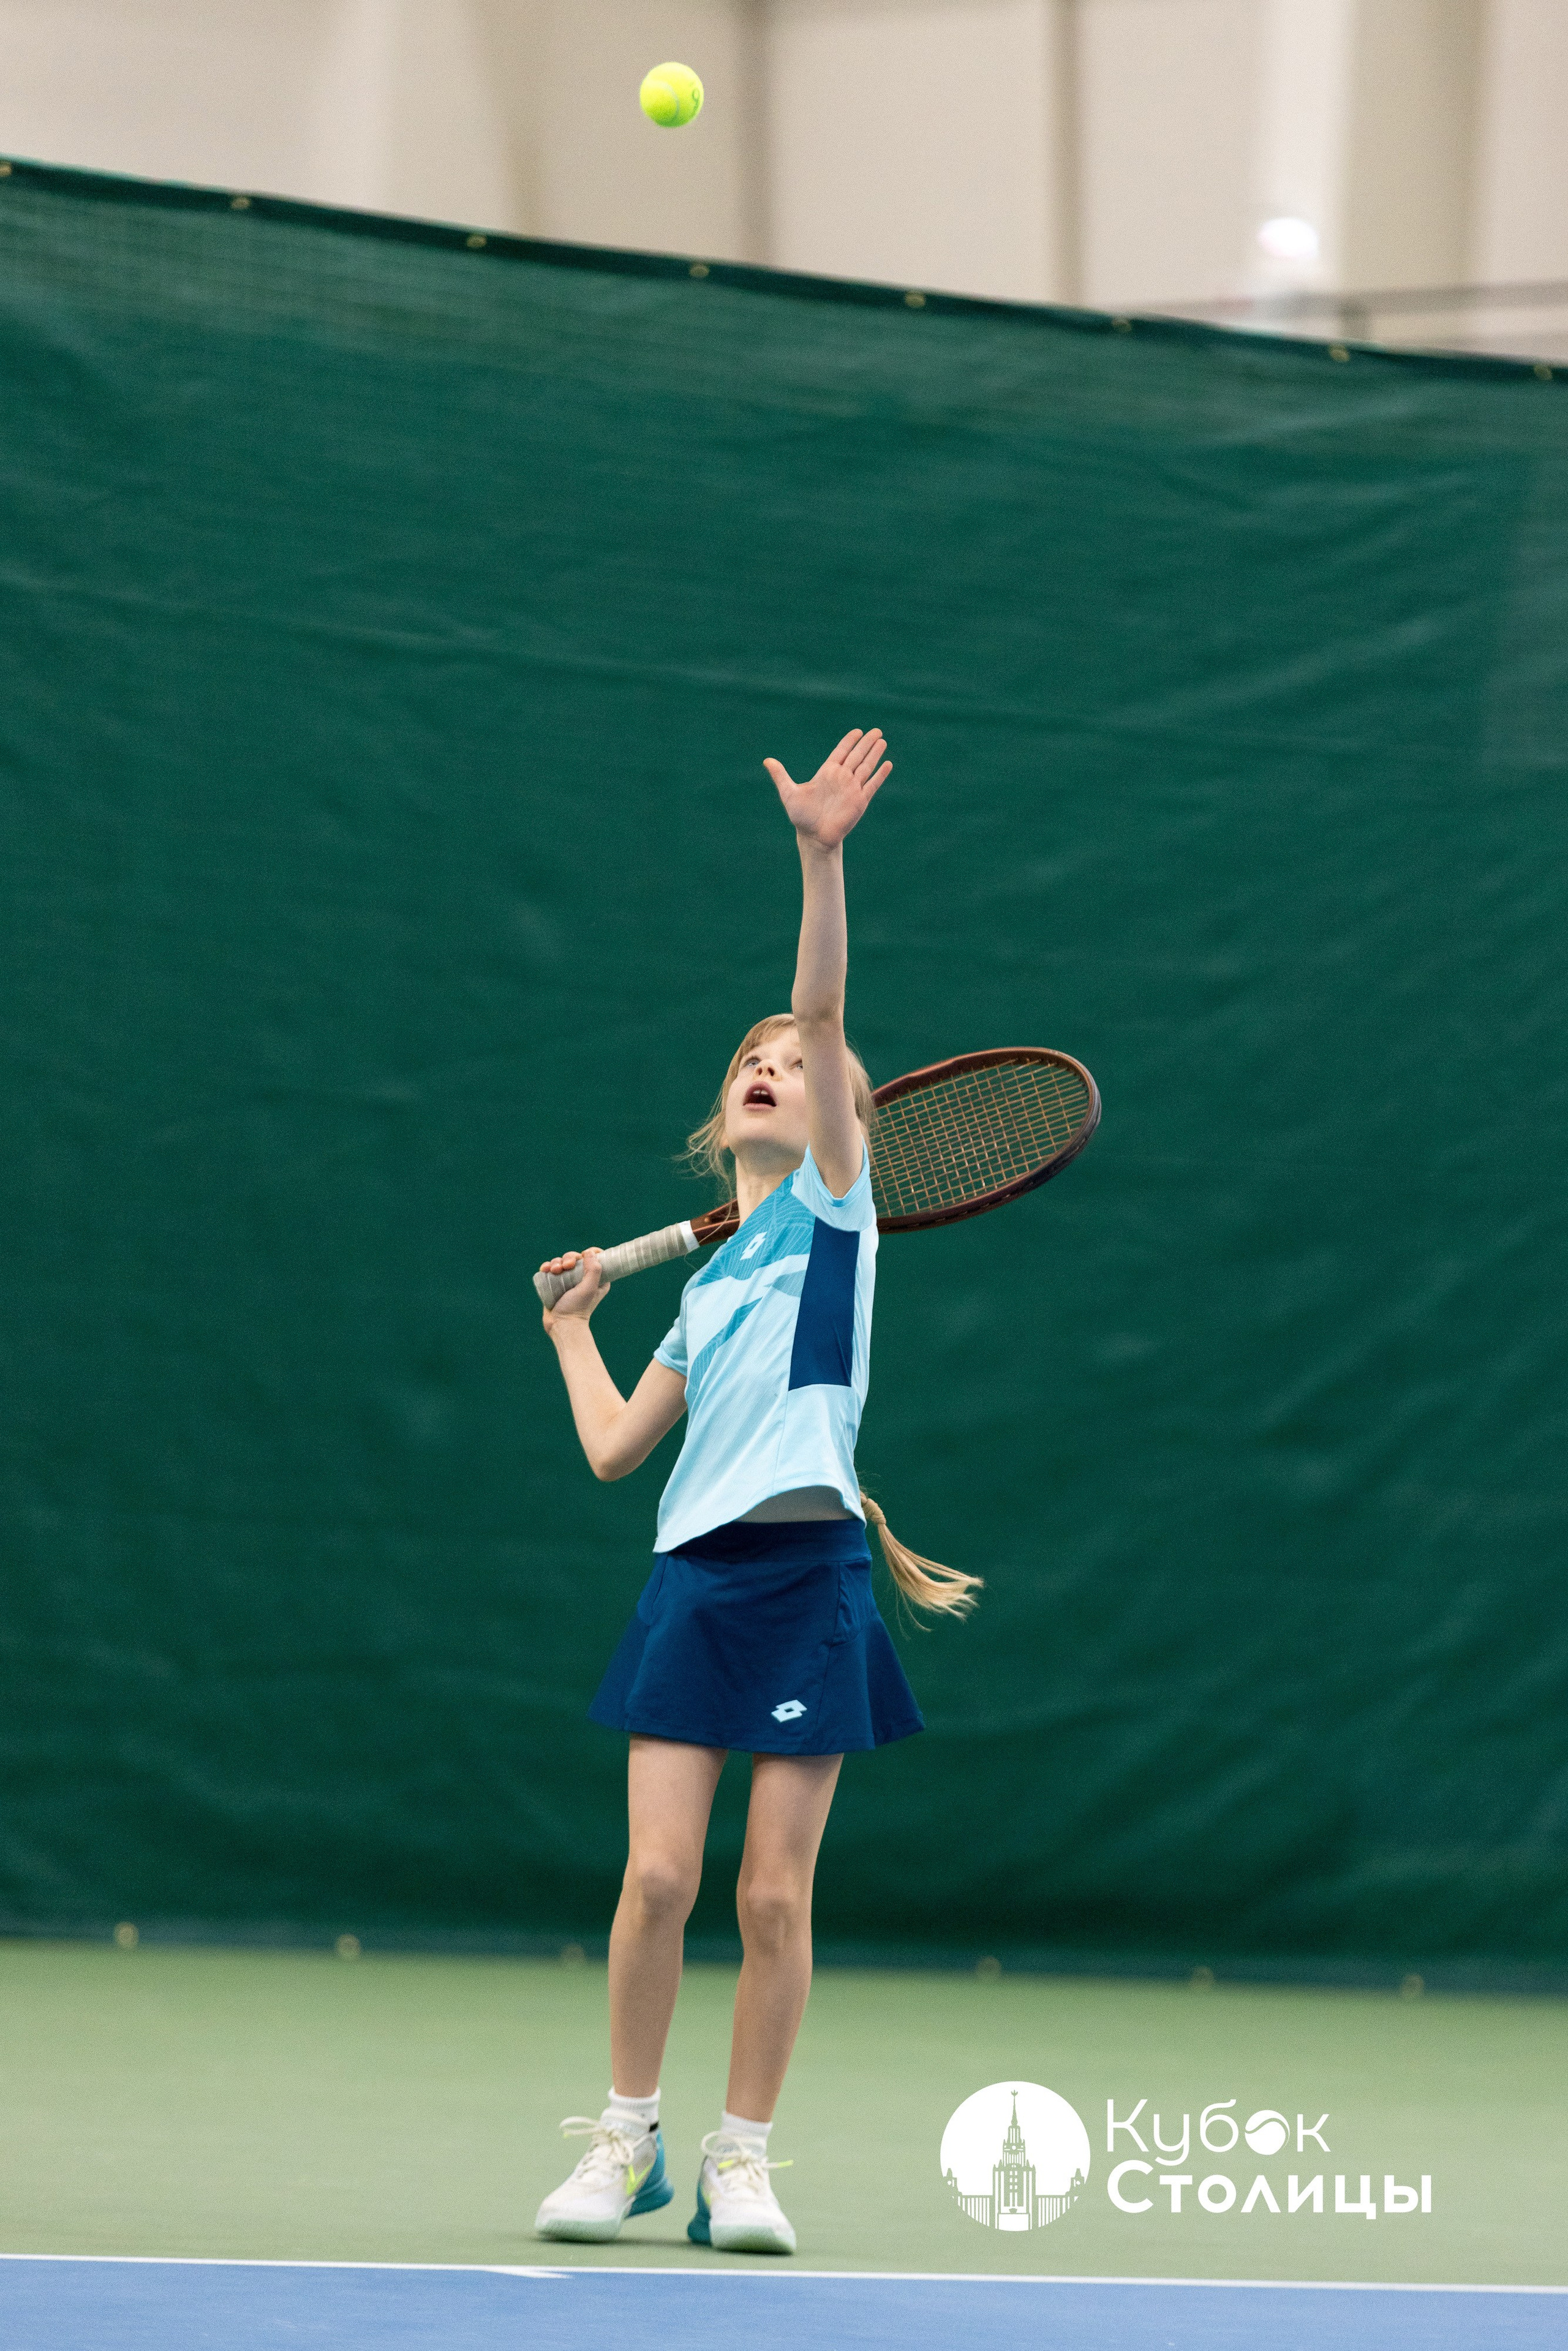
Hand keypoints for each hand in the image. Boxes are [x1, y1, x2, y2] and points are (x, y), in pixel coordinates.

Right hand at [539, 1248, 609, 1330]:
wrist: (561, 1324)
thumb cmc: (578, 1308)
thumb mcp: (590, 1288)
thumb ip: (594, 1269)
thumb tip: (589, 1252)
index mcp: (597, 1278)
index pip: (595, 1258)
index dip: (589, 1252)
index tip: (583, 1255)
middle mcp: (583, 1278)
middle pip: (576, 1258)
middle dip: (569, 1258)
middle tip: (566, 1266)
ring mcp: (568, 1280)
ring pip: (562, 1262)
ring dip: (556, 1262)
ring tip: (554, 1270)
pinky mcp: (555, 1284)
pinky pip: (551, 1269)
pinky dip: (547, 1266)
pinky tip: (545, 1269)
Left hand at [764, 727, 890, 850]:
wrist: (814, 837)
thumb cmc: (802, 817)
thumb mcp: (789, 793)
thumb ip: (780, 776)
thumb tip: (766, 760)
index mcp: (827, 773)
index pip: (841, 752)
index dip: (849, 741)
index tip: (857, 731)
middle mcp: (841, 778)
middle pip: (856, 756)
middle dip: (866, 743)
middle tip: (876, 730)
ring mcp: (852, 789)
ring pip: (866, 767)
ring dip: (874, 754)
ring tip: (882, 740)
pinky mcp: (860, 801)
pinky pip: (872, 785)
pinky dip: (880, 775)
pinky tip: (887, 764)